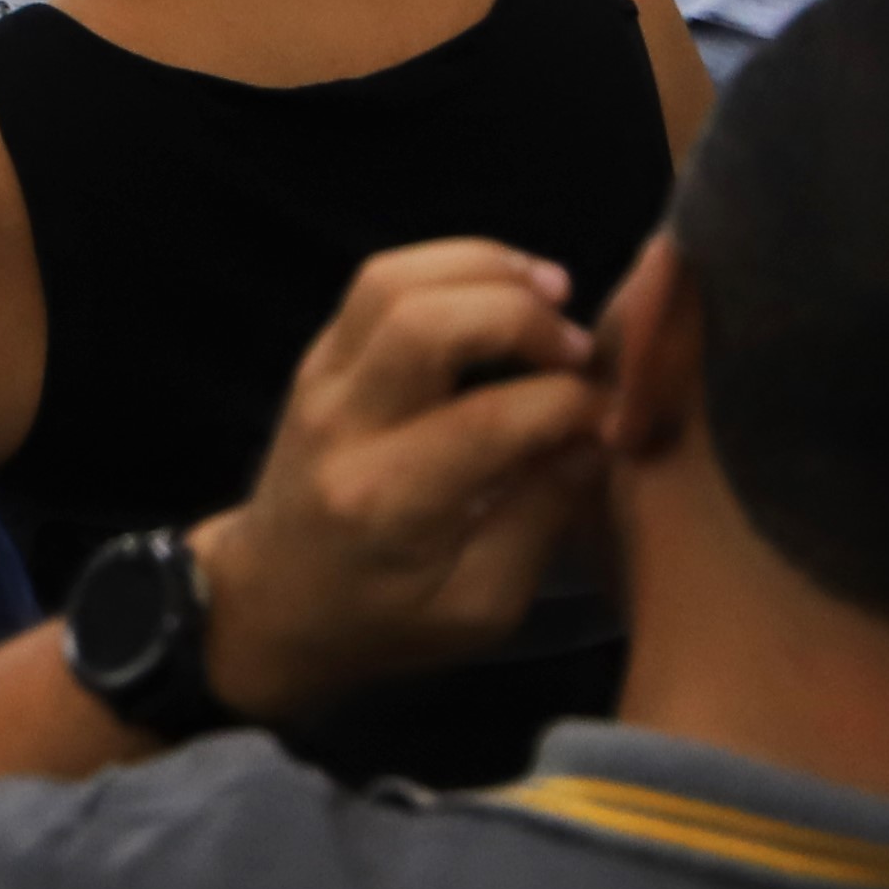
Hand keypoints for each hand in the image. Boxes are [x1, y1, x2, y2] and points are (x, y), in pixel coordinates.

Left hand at [186, 239, 610, 725]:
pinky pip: (376, 285)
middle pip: (422, 320)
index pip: (491, 419)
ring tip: (552, 294)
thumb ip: (541, 518)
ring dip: (481, 269)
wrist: (269, 600)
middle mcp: (343, 425)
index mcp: (388, 500)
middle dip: (520, 315)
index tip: (619, 415)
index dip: (572, 404)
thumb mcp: (481, 605)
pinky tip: (505, 291)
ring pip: (390, 280)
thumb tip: (600, 438)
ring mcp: (318, 381)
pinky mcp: (316, 358)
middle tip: (581, 347)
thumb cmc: (382, 619)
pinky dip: (448, 269)